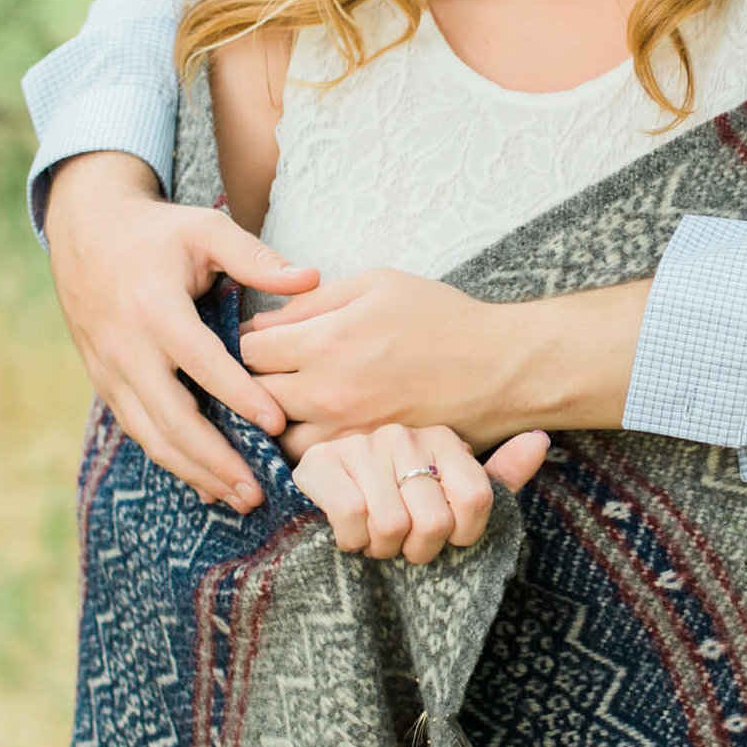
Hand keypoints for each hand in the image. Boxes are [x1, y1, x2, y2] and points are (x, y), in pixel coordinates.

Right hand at [44, 150, 320, 509]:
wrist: (85, 230)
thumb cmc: (157, 232)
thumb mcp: (206, 229)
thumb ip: (257, 258)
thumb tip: (311, 277)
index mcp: (153, 309)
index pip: (200, 362)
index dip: (238, 395)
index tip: (276, 424)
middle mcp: (126, 347)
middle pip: (171, 417)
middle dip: (215, 459)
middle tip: (258, 490)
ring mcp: (110, 371)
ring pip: (151, 435)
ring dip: (194, 472)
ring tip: (239, 498)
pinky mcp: (105, 383)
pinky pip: (139, 431)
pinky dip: (172, 459)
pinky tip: (206, 480)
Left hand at [242, 267, 519, 453]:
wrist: (499, 368)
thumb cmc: (442, 318)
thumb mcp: (376, 283)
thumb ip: (314, 299)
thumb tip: (267, 318)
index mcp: (324, 341)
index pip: (247, 348)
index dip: (250, 341)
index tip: (265, 340)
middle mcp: (326, 392)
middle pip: (252, 395)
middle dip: (254, 381)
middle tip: (272, 373)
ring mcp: (345, 431)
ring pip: (276, 436)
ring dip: (276, 420)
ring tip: (292, 403)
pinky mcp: (366, 457)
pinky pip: (314, 463)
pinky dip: (308, 447)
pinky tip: (321, 428)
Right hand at [292, 423, 549, 563]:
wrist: (315, 515)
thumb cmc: (393, 509)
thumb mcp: (450, 497)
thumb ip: (498, 477)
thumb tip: (541, 440)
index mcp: (442, 438)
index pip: (477, 499)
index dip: (462, 537)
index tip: (445, 541)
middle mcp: (403, 434)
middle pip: (436, 521)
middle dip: (418, 550)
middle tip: (400, 544)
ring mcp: (361, 445)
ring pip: (394, 525)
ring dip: (381, 549)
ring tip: (372, 537)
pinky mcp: (321, 462)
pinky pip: (354, 520)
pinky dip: (352, 543)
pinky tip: (347, 534)